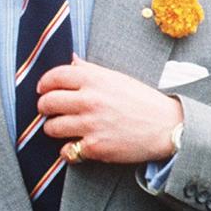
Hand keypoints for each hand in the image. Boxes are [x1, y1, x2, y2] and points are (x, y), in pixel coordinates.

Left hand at [36, 56, 182, 164]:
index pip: (54, 77)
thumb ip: (90, 70)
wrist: (168, 127)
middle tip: (49, 111)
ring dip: (54, 129)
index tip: (42, 90)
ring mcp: (91, 124)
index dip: (44, 84)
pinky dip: (69, 150)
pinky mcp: (95, 147)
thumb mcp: (117, 78)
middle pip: (47, 103)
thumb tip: (72, 59)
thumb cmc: (142, 101)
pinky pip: (67, 151)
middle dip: (44, 108)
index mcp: (94, 79)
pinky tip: (76, 146)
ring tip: (63, 128)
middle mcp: (89, 100)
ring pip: (51, 128)